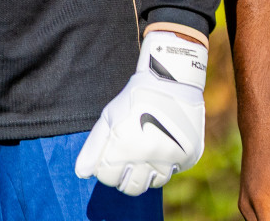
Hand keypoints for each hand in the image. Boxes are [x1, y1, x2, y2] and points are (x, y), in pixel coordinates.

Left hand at [75, 30, 206, 195]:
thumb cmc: (134, 99)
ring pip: (152, 183)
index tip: (109, 158)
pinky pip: (172, 172)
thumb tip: (82, 174)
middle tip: (126, 160)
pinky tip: (161, 147)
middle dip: (123, 178)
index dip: (104, 169)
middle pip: (130, 188)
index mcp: (123, 144)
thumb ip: (94, 148)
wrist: (171, 81)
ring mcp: (170, 157)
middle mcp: (147, 154)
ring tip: (143, 154)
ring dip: (145, 174)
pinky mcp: (187, 156)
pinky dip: (164, 165)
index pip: (107, 177)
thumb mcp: (109, 117)